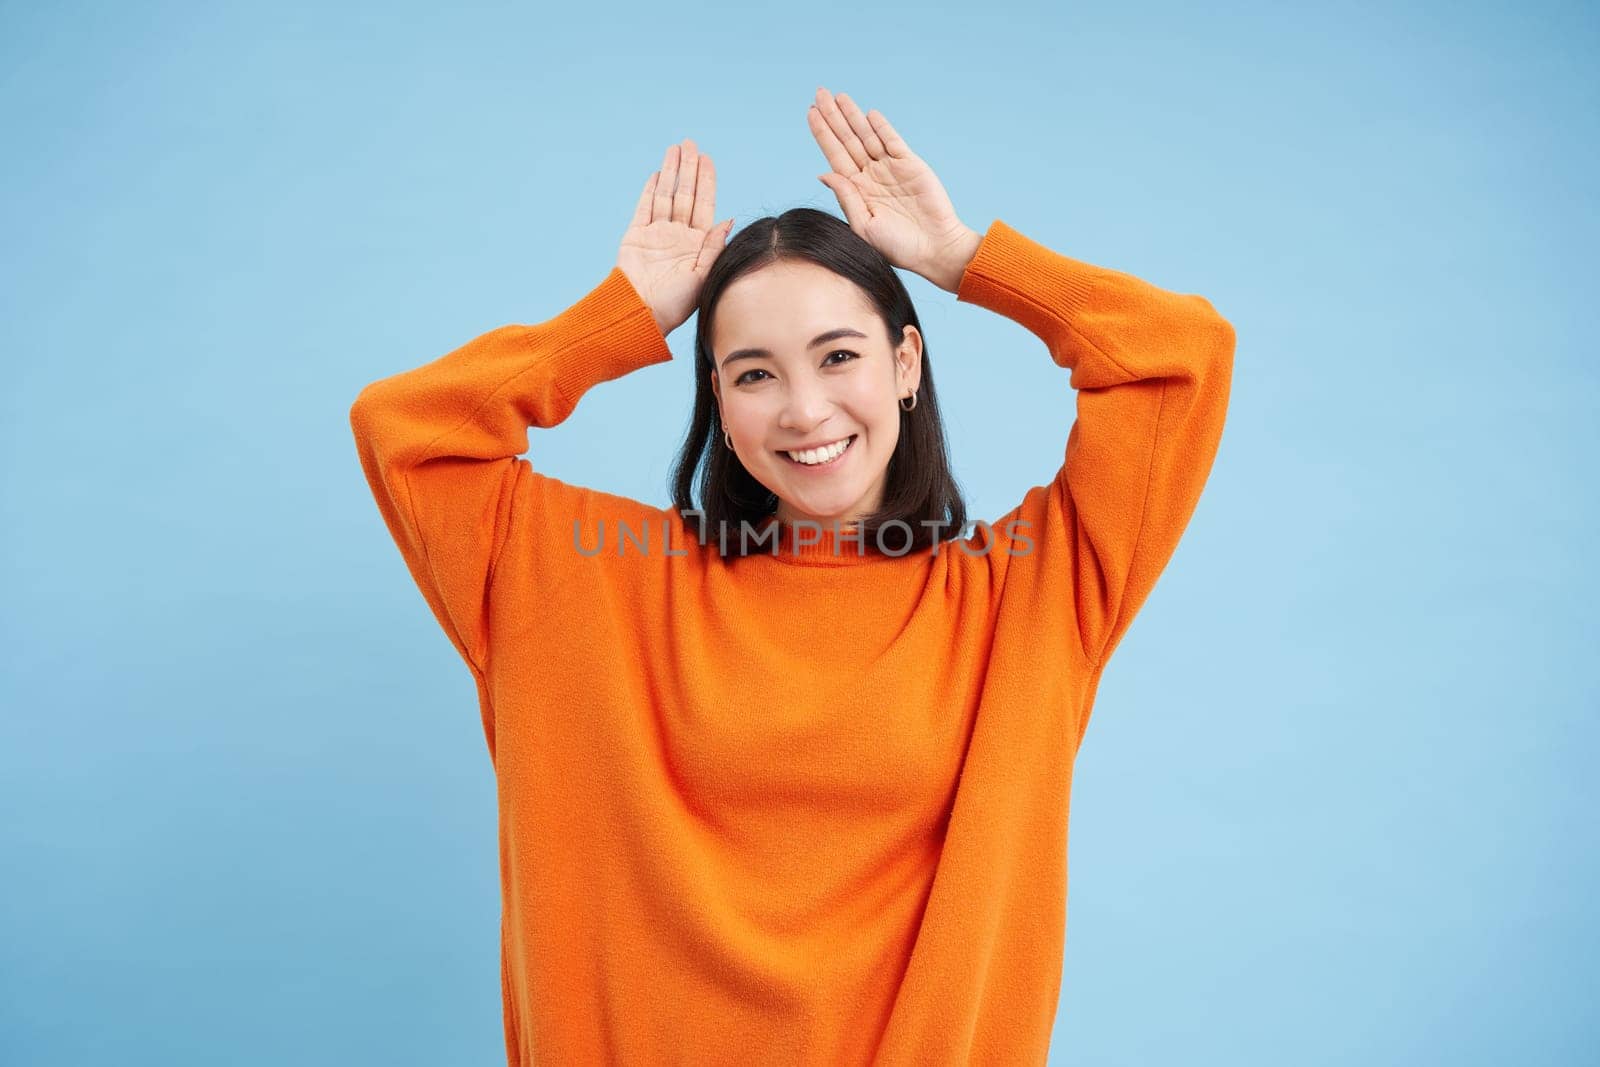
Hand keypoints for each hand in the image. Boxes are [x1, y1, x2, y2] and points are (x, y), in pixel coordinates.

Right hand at [617, 139, 733, 335]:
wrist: (641, 313)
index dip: (706, 181)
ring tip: (675, 149)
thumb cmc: (675, 304)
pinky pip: (644, 207)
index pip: (703, 205)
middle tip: (690, 143)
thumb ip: (713, 247)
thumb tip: (729, 220)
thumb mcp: (702, 276)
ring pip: (665, 195)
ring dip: (671, 172)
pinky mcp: (636, 236)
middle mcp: (677, 236)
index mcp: (696, 244)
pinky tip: (658, 173)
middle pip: (684, 194)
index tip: (707, 159)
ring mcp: (656, 234)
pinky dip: (650, 190)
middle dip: (688, 169)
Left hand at [807, 87, 981, 291]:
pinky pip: (892, 141)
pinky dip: (881, 127)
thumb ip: (846, 197)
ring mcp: (890, 168)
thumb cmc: (898, 246)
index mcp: (856, 191)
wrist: (934, 248)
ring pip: (867, 136)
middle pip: (847, 140)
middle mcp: (870, 176)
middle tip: (819, 94)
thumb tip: (823, 173)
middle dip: (833, 117)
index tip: (810, 113)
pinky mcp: (910, 164)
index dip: (823, 134)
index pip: (835, 156)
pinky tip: (868, 114)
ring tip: (839, 97)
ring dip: (853, 116)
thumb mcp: (864, 225)